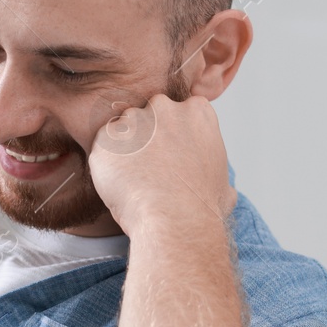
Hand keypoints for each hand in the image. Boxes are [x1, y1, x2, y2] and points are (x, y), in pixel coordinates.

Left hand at [86, 94, 235, 236]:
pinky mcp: (106, 138)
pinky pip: (103, 148)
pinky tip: (120, 184)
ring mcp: (133, 120)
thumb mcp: (223, 185)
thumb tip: (223, 191)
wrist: (174, 218)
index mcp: (197, 112)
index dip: (173, 135)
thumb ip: (216, 174)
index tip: (171, 156)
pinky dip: (107, 164)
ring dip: (125, 150)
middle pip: (150, 114)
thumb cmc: (202, 207)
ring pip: (124, 130)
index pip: (180, 112)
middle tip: (149, 168)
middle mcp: (165, 108)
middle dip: (148, 136)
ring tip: (134, 180)